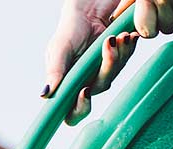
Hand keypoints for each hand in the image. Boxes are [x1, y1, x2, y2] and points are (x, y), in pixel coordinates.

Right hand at [44, 0, 172, 123]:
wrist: (89, 5)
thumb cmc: (70, 27)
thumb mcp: (59, 48)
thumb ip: (54, 71)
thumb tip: (45, 95)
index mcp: (69, 84)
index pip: (73, 113)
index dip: (80, 109)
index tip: (84, 91)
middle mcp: (86, 81)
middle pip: (99, 88)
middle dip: (106, 67)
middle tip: (108, 44)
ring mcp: (103, 70)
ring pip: (115, 73)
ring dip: (119, 54)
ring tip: (116, 35)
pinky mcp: (118, 58)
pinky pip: (126, 60)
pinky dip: (127, 47)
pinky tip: (125, 35)